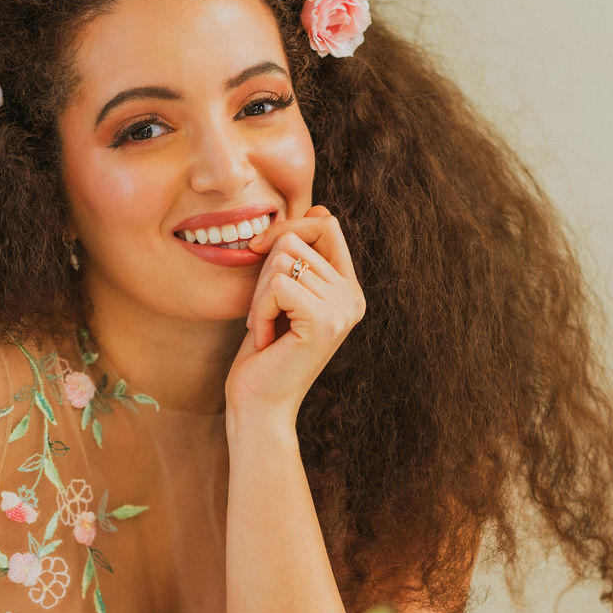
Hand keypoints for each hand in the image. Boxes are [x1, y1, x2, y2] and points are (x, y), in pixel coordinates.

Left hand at [224, 205, 365, 423]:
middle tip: (265, 315)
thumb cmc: (264, 353)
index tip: (260, 251)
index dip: (289, 228)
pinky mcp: (324, 320)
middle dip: (264, 275)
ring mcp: (342, 308)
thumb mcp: (283, 295)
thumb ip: (299, 257)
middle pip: (295, 240)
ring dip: (259, 296)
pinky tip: (264, 339)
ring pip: (282, 260)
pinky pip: (277, 284)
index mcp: (348, 288)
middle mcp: (353, 297)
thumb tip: (319, 207)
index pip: (326, 224)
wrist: (260, 406)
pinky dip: (258, 311)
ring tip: (265, 329)